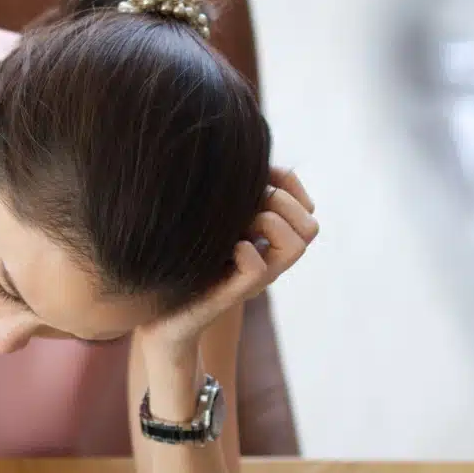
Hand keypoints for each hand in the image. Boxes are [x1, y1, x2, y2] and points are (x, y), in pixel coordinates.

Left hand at [135, 166, 318, 358]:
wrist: (162, 312)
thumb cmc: (187, 259)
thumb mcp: (217, 219)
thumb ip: (239, 194)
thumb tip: (253, 160)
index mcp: (271, 240)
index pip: (306, 206)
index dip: (287, 183)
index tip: (256, 178)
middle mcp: (271, 259)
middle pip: (310, 226)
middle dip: (281, 202)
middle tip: (247, 205)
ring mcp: (257, 278)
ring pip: (297, 245)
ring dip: (270, 222)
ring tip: (240, 225)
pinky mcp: (233, 293)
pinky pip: (257, 267)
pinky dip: (246, 251)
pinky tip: (228, 247)